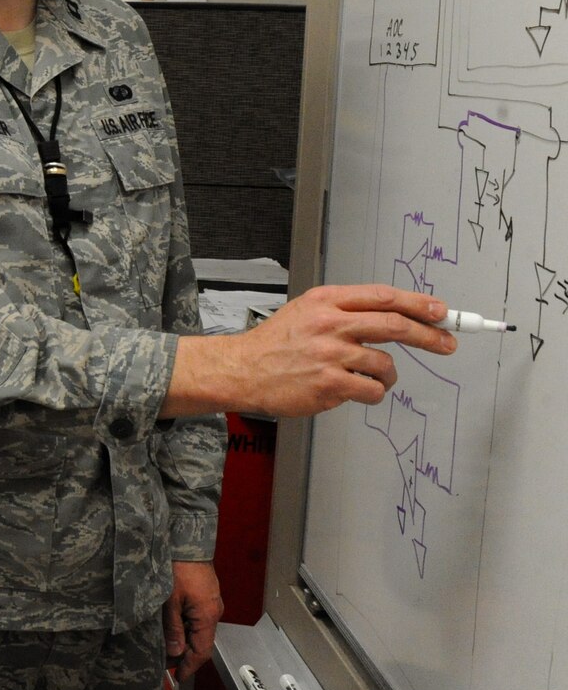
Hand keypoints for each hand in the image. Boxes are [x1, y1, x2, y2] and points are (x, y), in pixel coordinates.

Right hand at [164, 283, 454, 418]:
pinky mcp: (329, 384)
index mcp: (325, 301)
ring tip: (373, 376)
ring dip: (387, 373)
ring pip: (384, 363)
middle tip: (447, 343)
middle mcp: (329, 323)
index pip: (383, 297)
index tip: (440, 311)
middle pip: (394, 324)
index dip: (418, 303)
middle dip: (429, 335)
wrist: (242, 370)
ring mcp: (329, 354)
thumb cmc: (275, 343)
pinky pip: (372, 389)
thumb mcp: (306, 311)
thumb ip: (345, 310)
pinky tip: (355, 389)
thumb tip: (394, 316)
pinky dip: (372, 392)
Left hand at [164, 561, 222, 680]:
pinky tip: (171, 627)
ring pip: (198, 630)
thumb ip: (173, 627)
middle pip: (201, 642)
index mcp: (207, 616)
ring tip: (164, 646)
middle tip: (164, 662)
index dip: (190, 666)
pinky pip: (197, 618)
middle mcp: (213, 612)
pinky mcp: (205, 595)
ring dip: (184, 640)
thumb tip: (174, 651)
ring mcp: (210, 603)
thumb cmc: (178, 566)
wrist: (187, 541)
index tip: (179, 677)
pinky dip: (185, 627)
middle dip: (184, 655)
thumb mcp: (169, 600)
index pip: (202, 652)